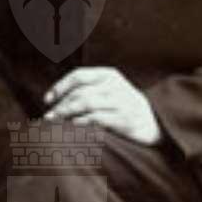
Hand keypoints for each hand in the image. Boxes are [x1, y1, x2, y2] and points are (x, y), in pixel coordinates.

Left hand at [42, 67, 161, 145]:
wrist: (154, 122)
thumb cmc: (122, 107)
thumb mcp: (108, 91)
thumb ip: (86, 90)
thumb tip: (53, 100)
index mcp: (108, 75)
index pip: (78, 76)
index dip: (60, 87)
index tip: (47, 101)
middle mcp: (115, 85)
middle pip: (80, 92)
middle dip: (61, 105)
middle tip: (48, 117)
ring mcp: (122, 101)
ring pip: (86, 103)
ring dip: (67, 114)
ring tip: (56, 124)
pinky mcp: (126, 118)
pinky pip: (98, 118)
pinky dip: (82, 122)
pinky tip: (73, 127)